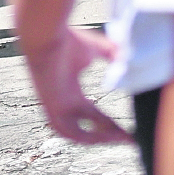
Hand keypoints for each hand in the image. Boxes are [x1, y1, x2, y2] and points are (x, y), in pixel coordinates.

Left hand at [26, 25, 131, 143]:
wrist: (45, 35)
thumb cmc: (66, 39)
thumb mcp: (95, 49)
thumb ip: (111, 54)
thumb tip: (127, 59)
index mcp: (70, 91)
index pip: (92, 114)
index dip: (109, 123)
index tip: (128, 131)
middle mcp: (62, 102)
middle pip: (87, 126)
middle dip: (108, 134)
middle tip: (128, 139)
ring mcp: (55, 106)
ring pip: (76, 132)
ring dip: (97, 138)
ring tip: (118, 139)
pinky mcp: (50, 106)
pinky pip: (66, 130)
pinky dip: (84, 137)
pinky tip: (101, 138)